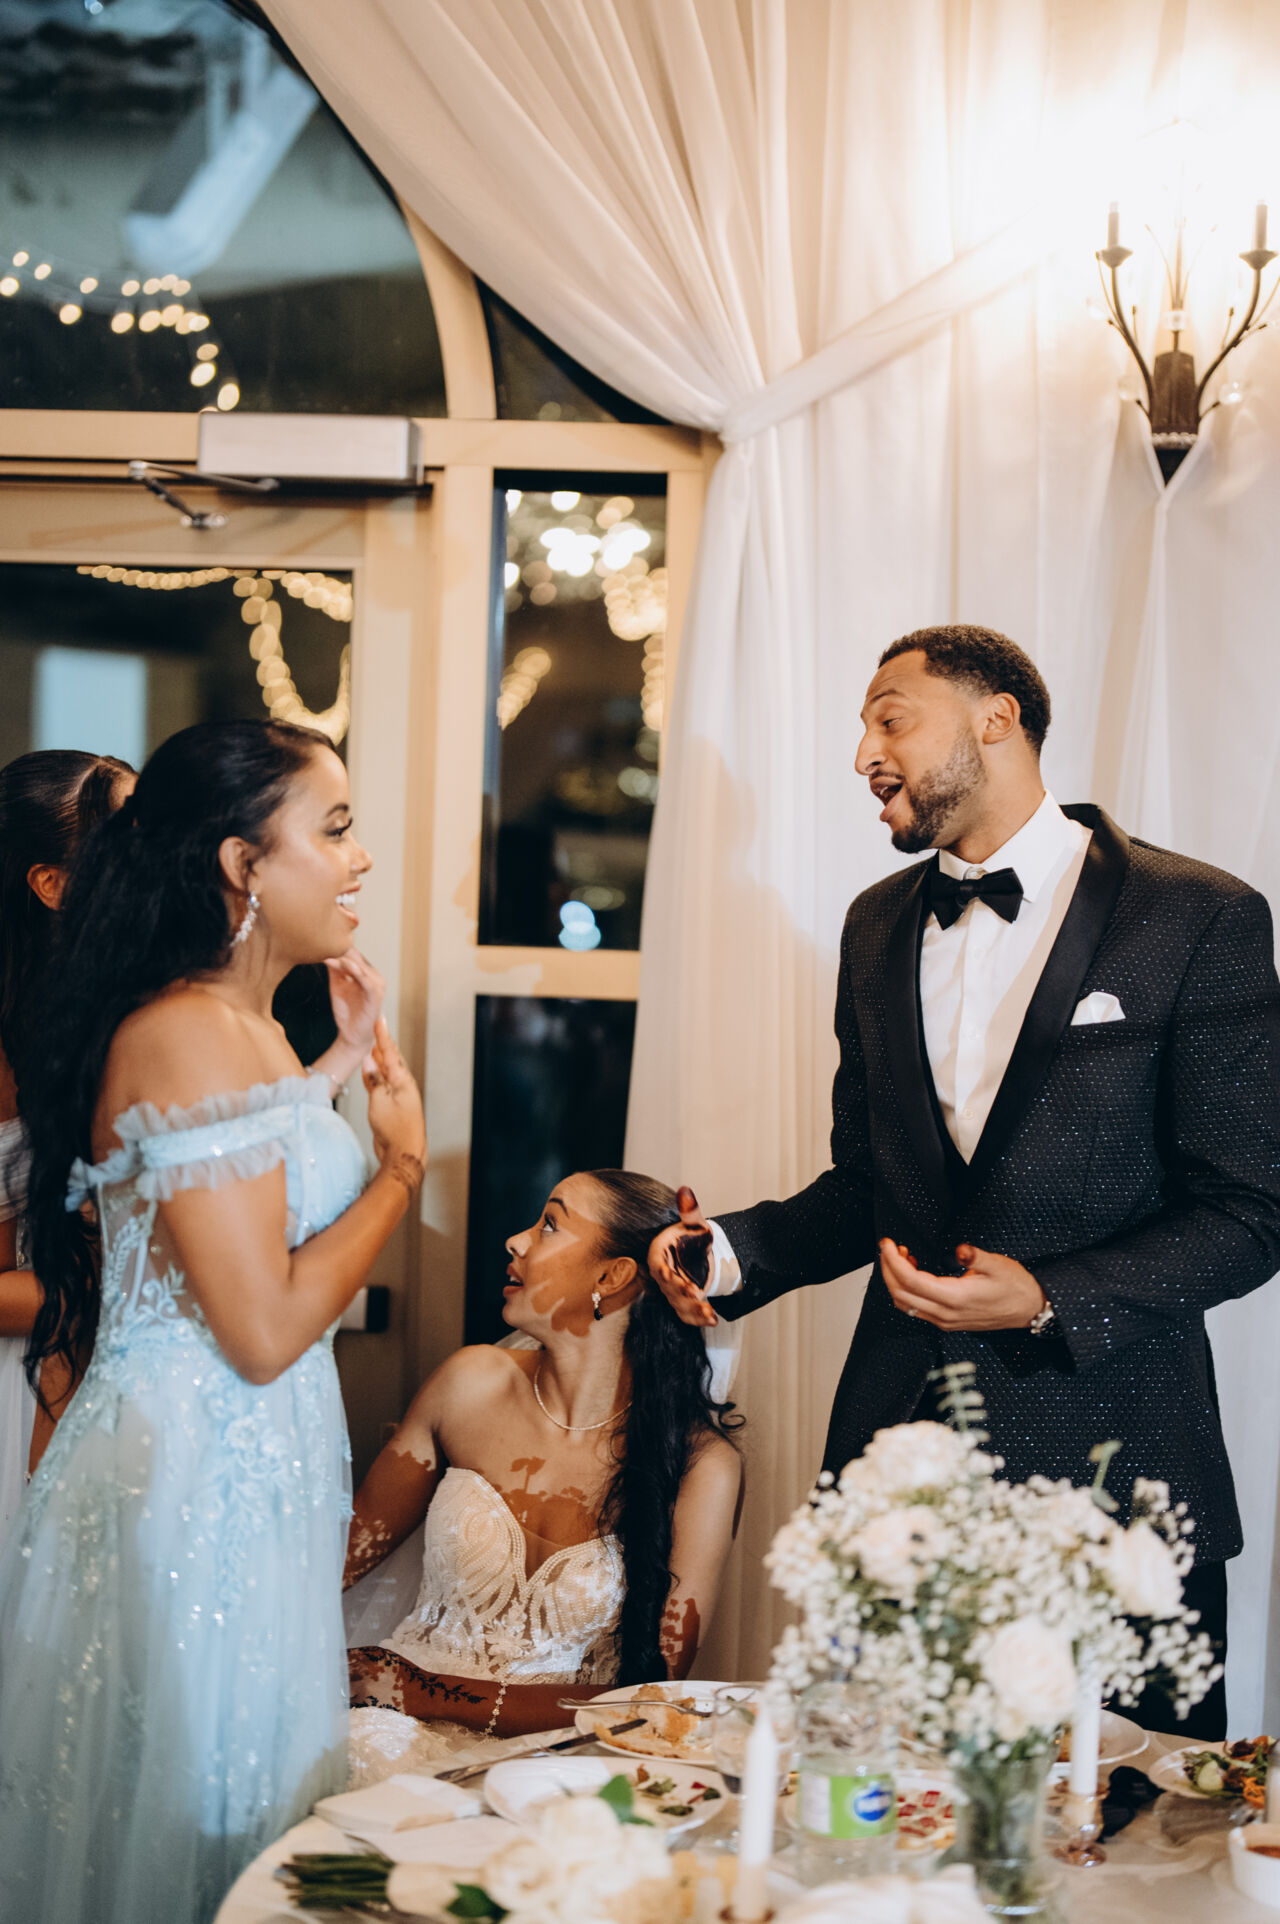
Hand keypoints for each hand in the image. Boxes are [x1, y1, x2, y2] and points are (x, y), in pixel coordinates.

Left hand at [321, 950, 385, 1084]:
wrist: (352, 1036)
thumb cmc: (346, 1012)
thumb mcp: (337, 986)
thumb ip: (335, 970)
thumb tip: (325, 952)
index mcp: (365, 972)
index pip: (351, 954)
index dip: (336, 948)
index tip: (318, 942)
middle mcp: (373, 975)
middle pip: (355, 957)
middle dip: (339, 951)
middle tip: (321, 944)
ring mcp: (377, 984)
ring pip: (360, 966)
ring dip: (345, 959)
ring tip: (330, 953)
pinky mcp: (377, 995)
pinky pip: (367, 981)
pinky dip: (357, 972)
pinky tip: (346, 966)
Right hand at [363, 1020, 426, 1193]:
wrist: (403, 1154)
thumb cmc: (395, 1130)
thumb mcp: (380, 1102)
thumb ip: (374, 1080)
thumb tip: (369, 1061)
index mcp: (403, 1082)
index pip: (391, 1053)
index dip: (383, 1036)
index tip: (380, 1020)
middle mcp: (403, 1087)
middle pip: (392, 1060)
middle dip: (383, 1044)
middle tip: (378, 1028)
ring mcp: (399, 1097)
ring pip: (387, 1073)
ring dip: (379, 1060)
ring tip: (373, 1046)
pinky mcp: (392, 1107)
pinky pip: (383, 1085)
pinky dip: (376, 1076)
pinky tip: (370, 1072)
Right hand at [648, 1186, 717, 1327]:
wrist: (700, 1251)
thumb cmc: (692, 1236)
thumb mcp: (695, 1223)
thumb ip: (689, 1210)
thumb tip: (685, 1191)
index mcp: (659, 1255)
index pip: (659, 1269)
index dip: (670, 1278)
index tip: (685, 1285)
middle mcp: (663, 1275)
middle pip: (669, 1290)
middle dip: (684, 1296)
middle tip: (699, 1297)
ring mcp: (672, 1290)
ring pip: (679, 1305)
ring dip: (694, 1311)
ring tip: (711, 1314)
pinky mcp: (683, 1301)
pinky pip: (687, 1313)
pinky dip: (698, 1318)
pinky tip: (712, 1320)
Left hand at [879, 1239, 1044, 1330]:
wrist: (1029, 1309)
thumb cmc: (1015, 1286)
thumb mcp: (998, 1265)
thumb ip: (976, 1256)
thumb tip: (960, 1249)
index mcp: (956, 1298)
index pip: (911, 1281)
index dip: (893, 1262)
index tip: (887, 1244)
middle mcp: (946, 1314)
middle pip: (901, 1294)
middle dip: (888, 1269)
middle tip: (888, 1247)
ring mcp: (945, 1321)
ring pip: (905, 1305)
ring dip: (895, 1280)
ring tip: (901, 1256)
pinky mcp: (947, 1322)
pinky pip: (916, 1309)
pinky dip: (906, 1290)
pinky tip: (914, 1271)